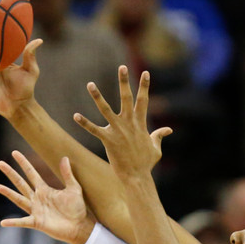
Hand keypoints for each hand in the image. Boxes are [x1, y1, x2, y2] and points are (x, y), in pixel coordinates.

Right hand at [0, 151, 95, 243]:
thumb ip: (67, 174)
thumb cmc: (77, 208)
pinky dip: (13, 222)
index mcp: (44, 189)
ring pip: (19, 200)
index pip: (31, 173)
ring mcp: (36, 210)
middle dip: (11, 173)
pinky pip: (23, 222)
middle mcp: (37, 199)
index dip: (23, 163)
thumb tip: (64, 157)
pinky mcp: (37, 222)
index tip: (14, 152)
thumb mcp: (73, 188)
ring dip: (8, 193)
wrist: (80, 226)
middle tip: (0, 163)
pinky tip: (3, 222)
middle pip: (21, 184)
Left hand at [73, 66, 171, 182]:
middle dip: (124, 82)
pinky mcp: (108, 140)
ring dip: (97, 96)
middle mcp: (129, 123)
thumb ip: (159, 135)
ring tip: (90, 84)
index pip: (143, 100)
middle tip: (122, 66)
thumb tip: (168, 129)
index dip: (145, 86)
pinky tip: (75, 116)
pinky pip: (94, 130)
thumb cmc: (146, 163)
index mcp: (141, 123)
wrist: (137, 176)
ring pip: (106, 109)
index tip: (146, 72)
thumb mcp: (156, 147)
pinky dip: (84, 123)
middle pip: (127, 98)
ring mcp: (118, 131)